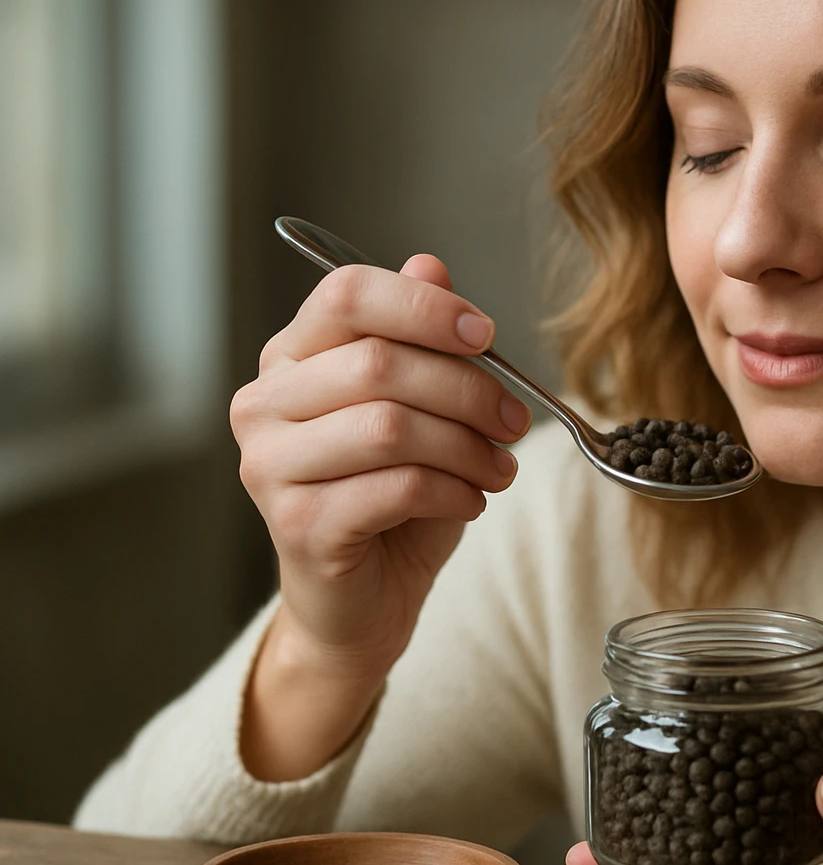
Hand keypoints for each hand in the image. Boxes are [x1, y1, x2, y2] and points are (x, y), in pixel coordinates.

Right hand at [231, 256, 528, 677]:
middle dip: (468, 390)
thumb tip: (431, 264)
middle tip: (515, 422)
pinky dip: (453, 492)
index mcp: (292, 358)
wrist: (362, 600)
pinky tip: (470, 501)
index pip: (348, 294)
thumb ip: (421, 340)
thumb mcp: (421, 409)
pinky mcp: (296, 524)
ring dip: (467, 447)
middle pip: (378, 362)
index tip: (487, 335)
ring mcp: (271, 465)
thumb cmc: (393, 498)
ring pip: (391, 427)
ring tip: (498, 470)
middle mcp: (265, 404)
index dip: (426, 306)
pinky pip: (397, 487)